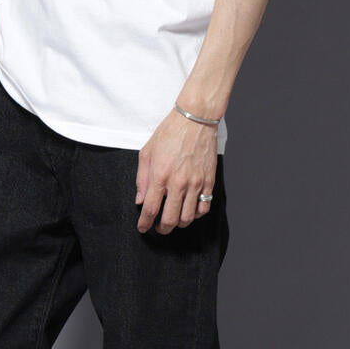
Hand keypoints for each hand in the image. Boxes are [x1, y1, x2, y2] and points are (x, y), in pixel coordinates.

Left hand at [135, 109, 217, 233]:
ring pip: (188, 217)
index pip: (151, 209)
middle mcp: (179, 182)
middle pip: (170, 219)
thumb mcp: (147, 152)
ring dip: (179, 224)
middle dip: (162, 228)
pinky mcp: (209, 181)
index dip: (145, 223)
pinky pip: (204, 207)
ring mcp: (196, 183)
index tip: (143, 227)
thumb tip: (140, 199)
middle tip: (158, 228)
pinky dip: (196, 214)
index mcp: (161, 175)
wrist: (195, 120)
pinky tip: (189, 211)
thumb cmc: (170, 133)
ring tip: (173, 220)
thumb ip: (142, 179)